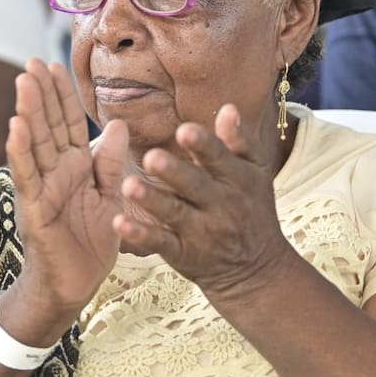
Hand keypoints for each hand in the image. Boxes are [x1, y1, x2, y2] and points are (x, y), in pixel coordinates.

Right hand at [7, 59, 127, 322]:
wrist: (74, 288)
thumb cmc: (88, 245)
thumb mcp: (111, 198)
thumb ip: (112, 163)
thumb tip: (120, 124)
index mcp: (75, 167)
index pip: (69, 123)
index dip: (62, 95)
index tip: (54, 64)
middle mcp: (55, 172)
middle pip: (48, 125)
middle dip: (41, 94)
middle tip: (32, 62)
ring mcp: (42, 189)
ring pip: (35, 144)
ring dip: (29, 112)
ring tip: (24, 82)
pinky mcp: (35, 209)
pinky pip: (28, 177)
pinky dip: (21, 151)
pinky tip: (16, 126)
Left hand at [115, 105, 292, 300]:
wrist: (256, 268)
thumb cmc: (252, 208)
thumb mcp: (255, 173)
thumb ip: (239, 141)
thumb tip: (227, 107)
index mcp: (236, 179)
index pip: (220, 158)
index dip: (203, 144)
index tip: (184, 129)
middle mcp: (220, 204)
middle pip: (196, 186)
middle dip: (174, 172)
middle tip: (151, 157)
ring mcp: (201, 231)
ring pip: (175, 214)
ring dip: (152, 200)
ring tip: (128, 185)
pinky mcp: (183, 254)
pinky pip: (161, 243)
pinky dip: (141, 235)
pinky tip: (119, 223)